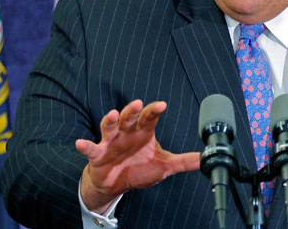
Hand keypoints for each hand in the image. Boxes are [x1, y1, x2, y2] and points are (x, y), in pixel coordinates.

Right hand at [76, 100, 199, 212]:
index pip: (150, 117)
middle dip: (133, 110)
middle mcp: (127, 132)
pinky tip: (81, 143)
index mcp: (143, 132)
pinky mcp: (98, 155)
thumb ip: (184, 161)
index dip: (155, 110)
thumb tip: (206, 158)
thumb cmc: (139, 168)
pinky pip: (91, 149)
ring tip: (113, 115)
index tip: (162, 104)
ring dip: (110, 120)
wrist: (116, 184)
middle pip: (130, 117)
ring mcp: (111, 141)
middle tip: (139, 104)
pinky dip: (86, 146)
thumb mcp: (164, 166)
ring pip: (110, 126)